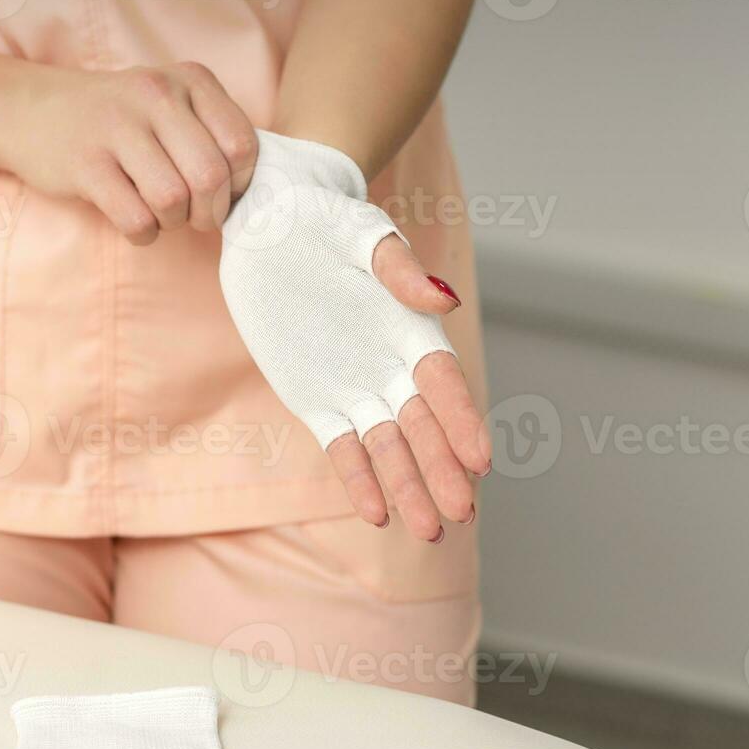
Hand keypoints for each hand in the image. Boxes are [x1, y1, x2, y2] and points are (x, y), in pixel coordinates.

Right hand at [3, 63, 257, 244]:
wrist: (30, 110)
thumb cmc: (119, 121)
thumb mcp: (172, 106)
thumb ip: (214, 136)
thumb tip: (254, 198)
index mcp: (190, 80)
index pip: (242, 145)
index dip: (239, 185)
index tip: (219, 194)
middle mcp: (156, 94)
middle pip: (211, 177)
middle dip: (208, 212)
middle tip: (192, 215)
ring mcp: (117, 126)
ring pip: (173, 200)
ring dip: (172, 222)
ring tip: (158, 210)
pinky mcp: (85, 164)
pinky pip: (136, 219)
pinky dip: (143, 233)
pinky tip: (133, 219)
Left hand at [331, 235, 490, 540]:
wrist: (268, 222)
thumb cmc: (323, 218)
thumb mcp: (360, 234)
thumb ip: (399, 270)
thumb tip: (444, 299)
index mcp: (412, 327)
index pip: (443, 383)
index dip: (462, 420)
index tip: (480, 459)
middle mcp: (390, 365)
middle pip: (422, 427)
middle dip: (441, 470)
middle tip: (462, 513)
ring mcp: (355, 386)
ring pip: (388, 447)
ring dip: (407, 486)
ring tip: (428, 530)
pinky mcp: (316, 400)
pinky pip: (342, 447)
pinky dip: (359, 478)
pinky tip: (377, 513)